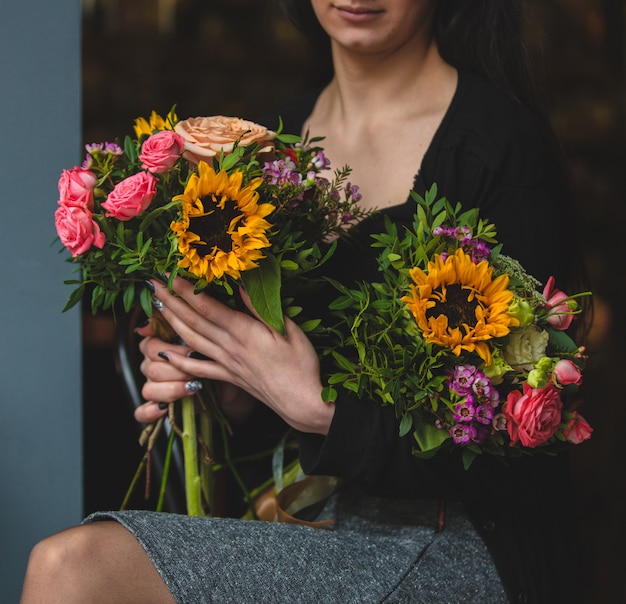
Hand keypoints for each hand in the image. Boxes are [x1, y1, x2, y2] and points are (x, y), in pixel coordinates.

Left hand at [138, 277, 334, 434]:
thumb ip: (260, 309)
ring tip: (155, 306)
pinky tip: (163, 354)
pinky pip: (197, 368)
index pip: (208, 307)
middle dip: (171, 300)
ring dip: (170, 322)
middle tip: (152, 284)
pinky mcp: (228, 377)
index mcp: (245, 333)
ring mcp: (226, 364)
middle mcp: (230, 347)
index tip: (170, 274)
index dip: (187, 290)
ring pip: (191, 340)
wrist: (301, 402)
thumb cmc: (301, 365)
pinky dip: (178, 361)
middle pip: (193, 321)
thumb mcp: (289, 330)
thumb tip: (241, 285)